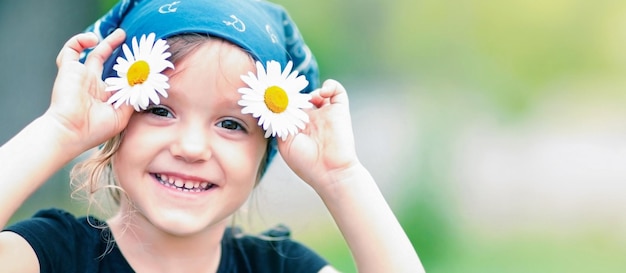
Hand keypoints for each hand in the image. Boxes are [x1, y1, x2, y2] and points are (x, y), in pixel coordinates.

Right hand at [46, 29, 132, 150]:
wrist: (70, 132)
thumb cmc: (94, 130)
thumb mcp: (122, 116)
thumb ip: (132, 99)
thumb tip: (144, 85)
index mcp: (104, 95)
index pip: (118, 77)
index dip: (130, 70)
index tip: (145, 63)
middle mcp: (92, 84)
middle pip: (105, 61)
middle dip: (116, 48)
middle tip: (129, 38)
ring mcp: (81, 76)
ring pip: (91, 52)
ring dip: (104, 42)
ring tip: (120, 34)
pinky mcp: (69, 69)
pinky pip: (71, 49)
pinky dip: (80, 40)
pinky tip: (93, 40)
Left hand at [278, 79, 359, 189]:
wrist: (331, 172)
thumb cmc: (306, 162)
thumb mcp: (284, 143)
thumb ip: (279, 123)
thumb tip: (274, 105)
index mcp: (297, 127)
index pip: (288, 107)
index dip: (282, 99)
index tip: (274, 93)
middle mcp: (311, 119)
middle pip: (302, 97)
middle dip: (294, 91)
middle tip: (286, 88)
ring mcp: (326, 114)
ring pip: (319, 92)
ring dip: (310, 91)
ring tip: (305, 99)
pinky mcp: (340, 110)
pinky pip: (337, 90)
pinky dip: (330, 86)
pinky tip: (322, 93)